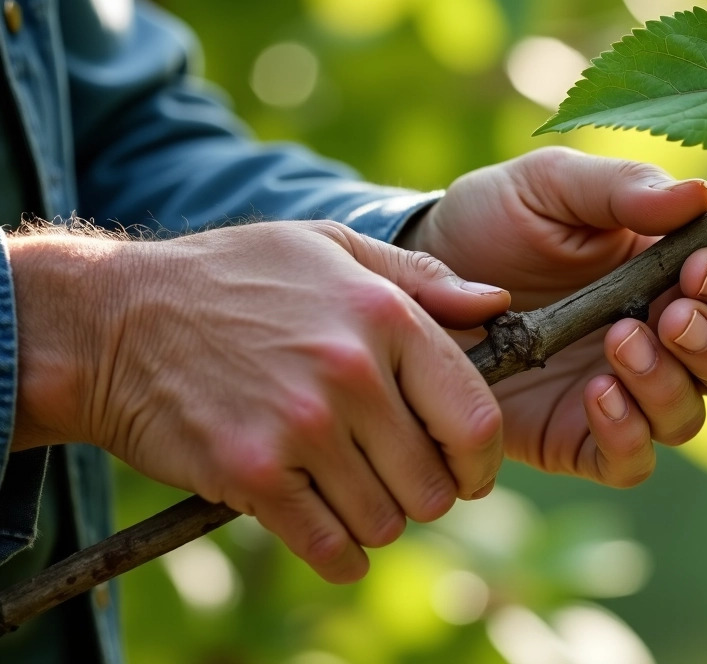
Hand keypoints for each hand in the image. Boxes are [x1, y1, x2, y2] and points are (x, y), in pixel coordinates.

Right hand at [9, 221, 509, 581]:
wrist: (112, 319)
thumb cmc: (233, 277)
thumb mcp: (330, 248)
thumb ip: (422, 278)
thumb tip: (498, 304)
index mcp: (385, 316)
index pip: (475, 418)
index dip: (481, 460)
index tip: (469, 471)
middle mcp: (352, 373)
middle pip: (434, 483)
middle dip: (424, 492)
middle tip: (395, 478)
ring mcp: (302, 427)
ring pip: (385, 521)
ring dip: (375, 519)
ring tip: (349, 490)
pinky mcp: (252, 474)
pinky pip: (329, 546)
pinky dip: (338, 553)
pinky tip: (328, 533)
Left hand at [403, 147, 706, 487]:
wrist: (421, 281)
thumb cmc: (495, 221)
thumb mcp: (549, 186)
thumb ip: (619, 187)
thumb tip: (696, 195)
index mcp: (673, 269)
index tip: (698, 268)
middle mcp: (665, 336)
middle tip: (669, 318)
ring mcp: (627, 391)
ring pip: (694, 414)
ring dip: (668, 384)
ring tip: (617, 344)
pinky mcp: (581, 437)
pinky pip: (633, 459)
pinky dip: (628, 434)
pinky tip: (595, 394)